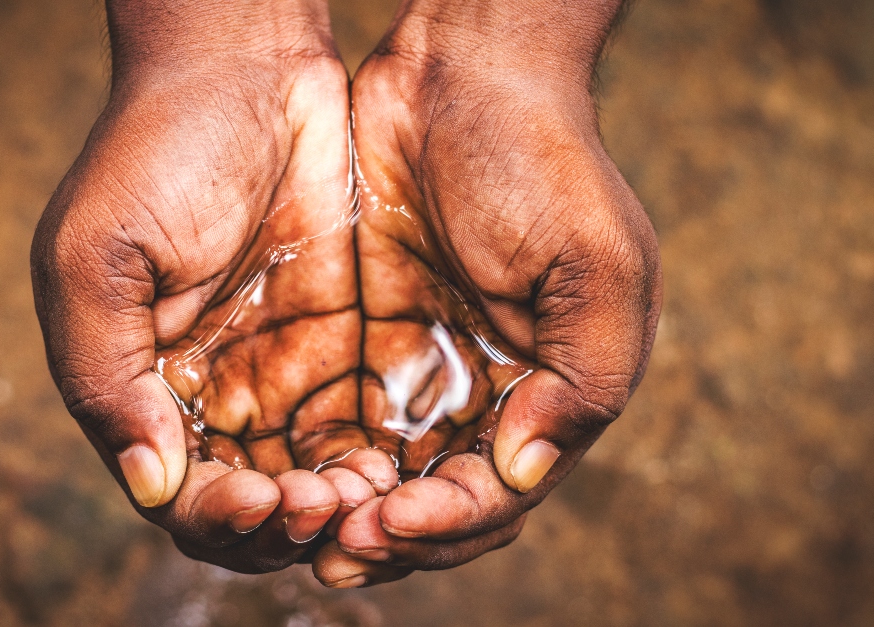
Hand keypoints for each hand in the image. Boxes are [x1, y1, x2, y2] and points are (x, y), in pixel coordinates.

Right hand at [30, 0, 394, 572]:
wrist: (248, 65)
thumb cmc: (156, 150)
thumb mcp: (95, 258)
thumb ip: (106, 378)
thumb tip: (151, 486)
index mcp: (143, 386)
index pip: (178, 494)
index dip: (218, 519)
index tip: (260, 500)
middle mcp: (212, 391)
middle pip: (251, 505)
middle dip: (285, 525)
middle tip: (325, 506)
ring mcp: (280, 368)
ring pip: (311, 479)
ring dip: (337, 507)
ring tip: (366, 493)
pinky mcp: (342, 340)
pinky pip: (361, 424)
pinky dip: (376, 458)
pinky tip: (395, 460)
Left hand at [314, 0, 661, 585]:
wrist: (459, 74)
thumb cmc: (542, 162)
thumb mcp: (597, 264)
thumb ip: (585, 380)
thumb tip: (522, 473)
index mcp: (544, 395)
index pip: (497, 495)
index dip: (450, 523)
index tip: (395, 520)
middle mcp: (478, 397)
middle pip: (432, 504)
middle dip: (389, 536)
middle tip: (336, 547)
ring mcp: (413, 370)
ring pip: (376, 475)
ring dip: (341, 511)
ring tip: (299, 522)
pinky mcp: (355, 340)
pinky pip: (328, 419)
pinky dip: (307, 455)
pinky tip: (276, 471)